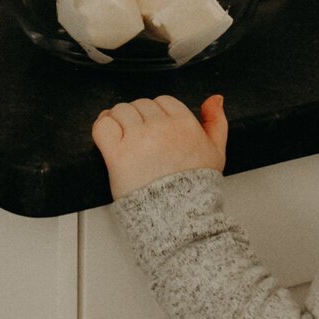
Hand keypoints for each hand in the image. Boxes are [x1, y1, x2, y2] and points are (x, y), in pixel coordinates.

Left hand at [93, 94, 228, 199]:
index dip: (156, 114)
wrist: (179, 219)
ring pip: (120, 111)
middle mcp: (160, 128)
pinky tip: (107, 137)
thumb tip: (215, 99)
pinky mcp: (118, 155)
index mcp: (184, 124)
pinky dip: (102, 127)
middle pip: (140, 105)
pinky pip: (103, 126)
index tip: (153, 128)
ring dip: (118, 121)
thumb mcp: (216, 153)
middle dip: (137, 119)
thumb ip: (216, 122)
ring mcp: (138, 140)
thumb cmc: (196, 190)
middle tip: (138, 138)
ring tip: (122, 138)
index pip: (162, 101)